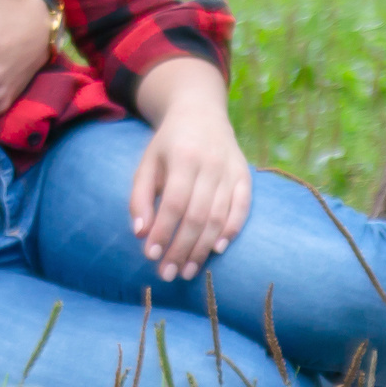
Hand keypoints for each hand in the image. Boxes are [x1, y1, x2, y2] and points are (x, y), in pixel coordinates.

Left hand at [128, 67, 251, 280]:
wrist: (201, 113)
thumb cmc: (168, 144)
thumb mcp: (146, 163)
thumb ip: (140, 197)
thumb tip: (140, 232)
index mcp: (183, 157)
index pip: (173, 203)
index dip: (163, 232)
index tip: (150, 256)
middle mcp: (211, 164)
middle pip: (197, 215)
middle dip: (181, 248)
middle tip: (168, 273)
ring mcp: (231, 170)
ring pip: (219, 217)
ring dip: (202, 248)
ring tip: (187, 270)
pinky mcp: (245, 176)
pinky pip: (242, 208)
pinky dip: (231, 230)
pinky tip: (216, 250)